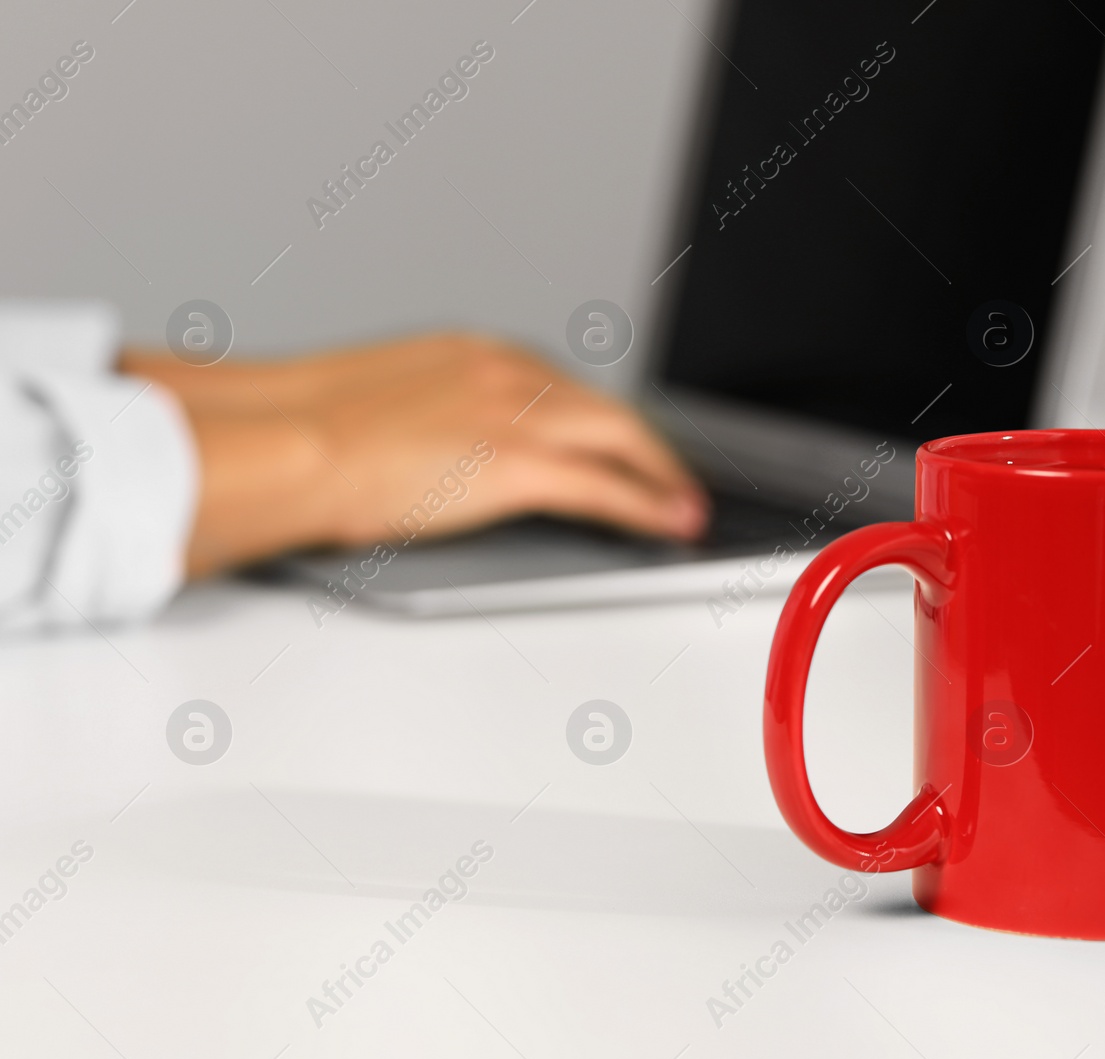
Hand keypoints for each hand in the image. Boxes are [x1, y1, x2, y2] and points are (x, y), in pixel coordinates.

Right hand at [120, 334, 707, 576]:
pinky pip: (607, 487)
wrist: (285, 442)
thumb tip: (426, 448)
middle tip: (673, 476)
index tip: (620, 440)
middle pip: (608, 408)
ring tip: (683, 505)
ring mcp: (519, 415)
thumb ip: (425, 418)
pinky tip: (670, 522)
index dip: (603, 420)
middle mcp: (508, 372)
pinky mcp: (521, 463)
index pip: (565, 386)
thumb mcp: (382, 405)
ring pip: (622, 441)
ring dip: (661, 476)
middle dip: (650, 447)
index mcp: (474, 354)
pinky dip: (649, 505)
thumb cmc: (306, 431)